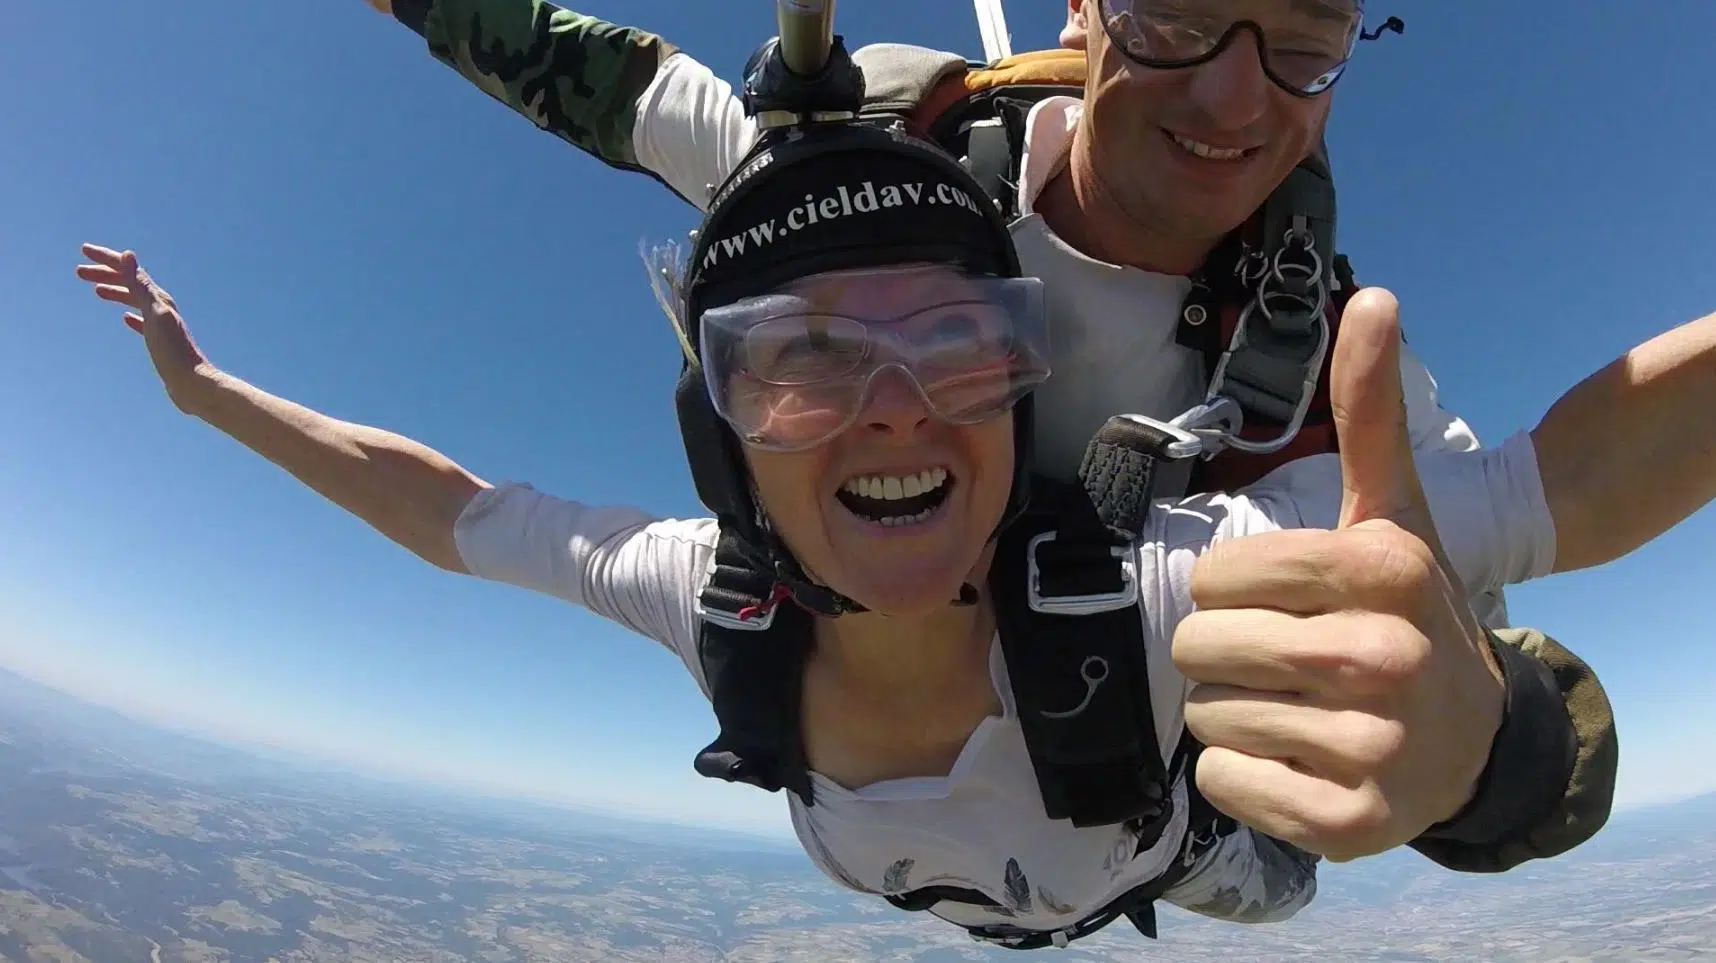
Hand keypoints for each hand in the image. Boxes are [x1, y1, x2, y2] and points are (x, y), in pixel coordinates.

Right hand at [76, 244, 212, 410]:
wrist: (192, 383)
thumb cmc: (173, 351)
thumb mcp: (154, 314)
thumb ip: (141, 286)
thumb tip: (127, 255)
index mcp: (158, 299)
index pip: (128, 271)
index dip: (106, 259)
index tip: (84, 250)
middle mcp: (161, 308)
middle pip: (129, 284)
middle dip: (105, 274)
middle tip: (79, 271)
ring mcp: (161, 325)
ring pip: (134, 301)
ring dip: (115, 292)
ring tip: (96, 291)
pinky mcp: (161, 342)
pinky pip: (142, 323)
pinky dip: (132, 316)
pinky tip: (125, 319)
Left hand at [1175, 287, 1505, 861]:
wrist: (1473, 736)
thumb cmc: (1407, 610)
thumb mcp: (1389, 513)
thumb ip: (1367, 412)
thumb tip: (1374, 296)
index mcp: (1379, 570)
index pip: (1214, 578)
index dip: (1227, 592)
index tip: (1276, 601)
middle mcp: (1383, 657)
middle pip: (1201, 647)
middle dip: (1222, 652)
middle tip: (1280, 659)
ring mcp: (1373, 747)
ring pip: (1206, 716)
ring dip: (1232, 711)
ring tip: (1297, 707)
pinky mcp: (1351, 822)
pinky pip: (1224, 783)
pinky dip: (1240, 775)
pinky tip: (1298, 758)